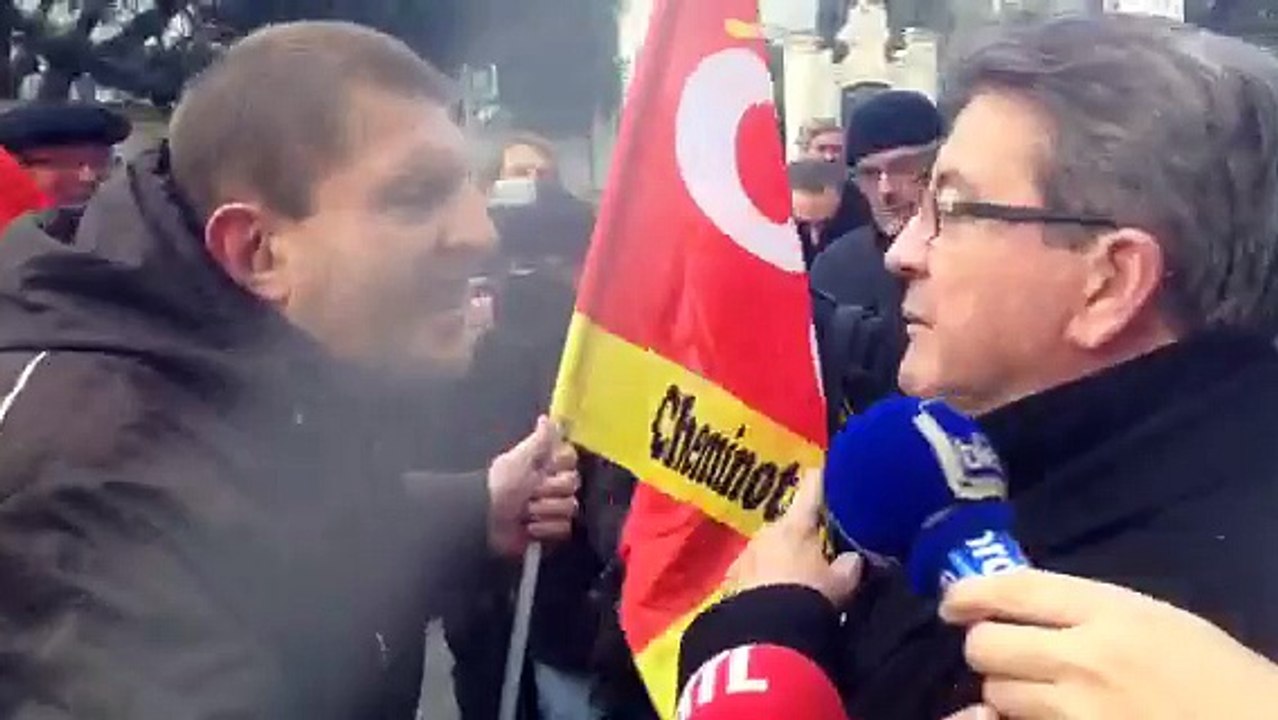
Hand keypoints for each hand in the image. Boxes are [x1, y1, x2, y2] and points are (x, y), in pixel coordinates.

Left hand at [487, 416, 579, 556]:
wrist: (486, 519)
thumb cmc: (502, 485)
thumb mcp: (520, 458)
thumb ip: (539, 439)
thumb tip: (546, 417)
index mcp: (544, 464)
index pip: (571, 458)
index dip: (560, 464)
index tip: (545, 467)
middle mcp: (552, 484)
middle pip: (572, 484)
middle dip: (549, 490)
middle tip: (530, 493)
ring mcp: (552, 507)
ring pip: (569, 507)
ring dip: (544, 510)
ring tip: (525, 512)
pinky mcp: (551, 529)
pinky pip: (563, 528)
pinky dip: (544, 528)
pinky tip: (529, 527)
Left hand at [725, 469, 862, 605]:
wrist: (763, 635)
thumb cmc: (808, 598)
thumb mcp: (841, 584)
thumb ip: (848, 567)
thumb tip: (852, 558)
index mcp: (796, 524)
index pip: (811, 489)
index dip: (820, 478)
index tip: (825, 468)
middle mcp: (767, 532)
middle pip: (789, 523)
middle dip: (802, 532)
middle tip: (818, 544)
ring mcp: (746, 555)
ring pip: (769, 547)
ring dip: (781, 556)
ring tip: (795, 574)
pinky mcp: (732, 580)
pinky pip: (754, 571)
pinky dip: (764, 577)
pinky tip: (771, 592)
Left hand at [939, 569, 1277, 719]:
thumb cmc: (1210, 672)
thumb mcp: (1151, 618)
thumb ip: (1082, 610)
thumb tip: (1012, 606)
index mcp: (1109, 611)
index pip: (1013, 589)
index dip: (968, 594)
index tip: (952, 604)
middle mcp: (1086, 657)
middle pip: (987, 645)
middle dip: (986, 648)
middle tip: (1003, 654)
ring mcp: (1080, 711)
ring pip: (997, 695)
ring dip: (1004, 693)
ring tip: (1038, 692)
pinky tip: (1028, 719)